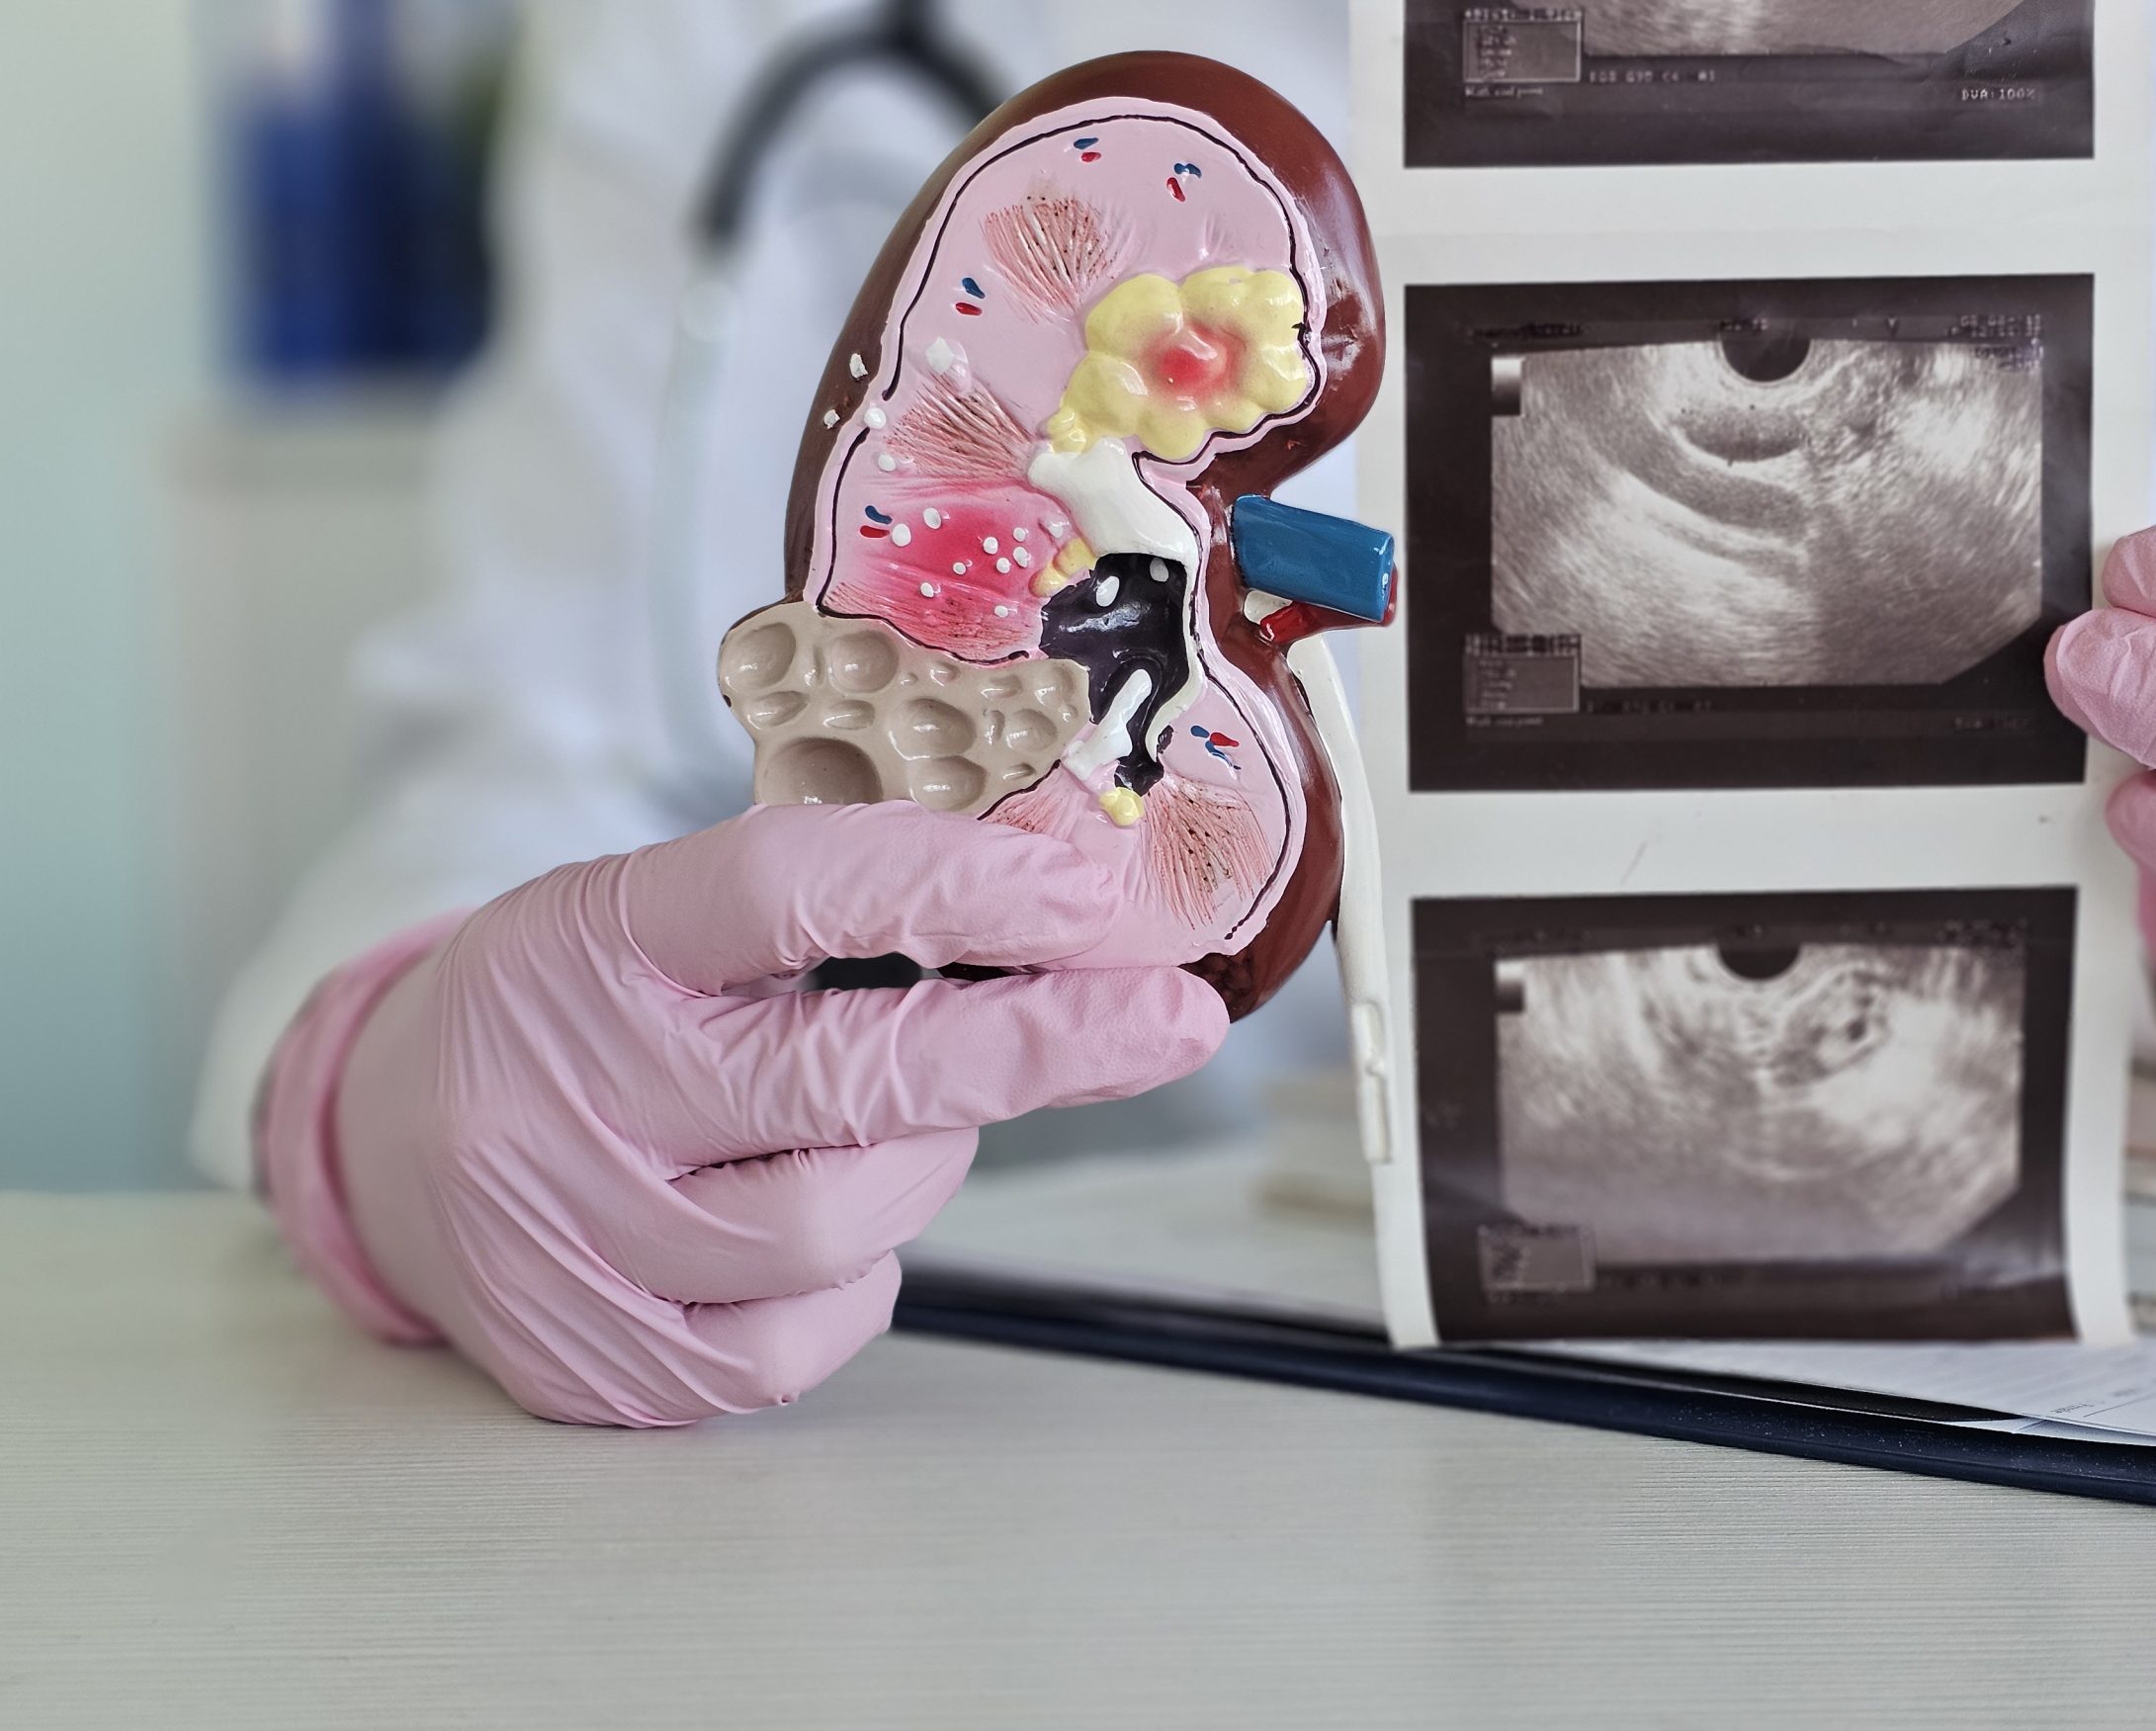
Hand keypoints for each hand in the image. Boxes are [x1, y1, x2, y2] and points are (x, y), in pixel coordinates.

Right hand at [321, 802, 1225, 1424]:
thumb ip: (833, 907)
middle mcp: (571, 1093)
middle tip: (1168, 1020)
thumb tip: (1066, 916)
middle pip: (848, 1079)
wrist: (382, 1144)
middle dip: (1040, 1046)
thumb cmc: (577, 1006)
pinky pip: (800, 1342)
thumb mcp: (662, 910)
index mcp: (596, 939)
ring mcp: (574, 1242)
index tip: (1089, 892)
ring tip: (906, 1121)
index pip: (791, 892)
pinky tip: (823, 1229)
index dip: (959, 885)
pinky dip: (855, 1280)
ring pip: (837, 1224)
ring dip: (924, 1163)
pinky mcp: (596, 1361)